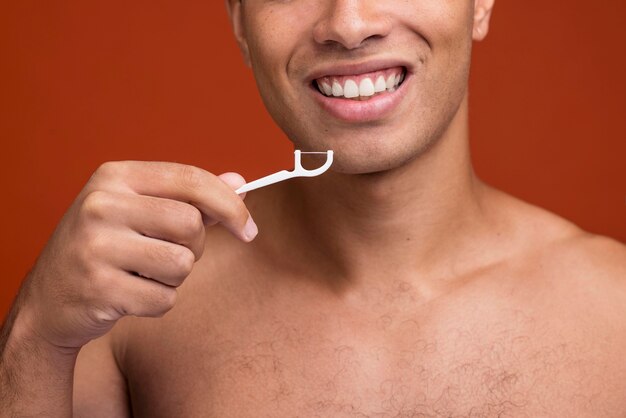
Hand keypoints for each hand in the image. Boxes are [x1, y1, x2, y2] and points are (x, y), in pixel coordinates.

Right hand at [19, 161, 256, 350]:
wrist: (49, 299)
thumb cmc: (105, 248)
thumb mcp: (140, 211)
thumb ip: (191, 197)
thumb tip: (240, 182)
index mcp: (115, 176)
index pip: (191, 179)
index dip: (230, 204)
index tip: (249, 229)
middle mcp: (101, 204)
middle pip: (191, 224)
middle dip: (193, 247)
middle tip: (166, 253)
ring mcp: (96, 246)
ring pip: (182, 264)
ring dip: (174, 278)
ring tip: (142, 273)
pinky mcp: (98, 288)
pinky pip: (164, 300)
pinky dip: (157, 303)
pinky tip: (129, 294)